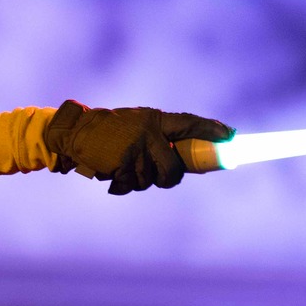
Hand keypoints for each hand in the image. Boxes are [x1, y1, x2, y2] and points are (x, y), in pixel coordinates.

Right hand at [45, 100, 234, 194]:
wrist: (74, 133)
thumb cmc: (109, 129)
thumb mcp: (136, 122)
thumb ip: (160, 133)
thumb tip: (190, 153)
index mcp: (153, 120)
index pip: (189, 124)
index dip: (211, 130)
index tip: (231, 136)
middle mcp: (147, 134)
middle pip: (174, 169)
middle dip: (170, 177)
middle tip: (164, 175)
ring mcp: (134, 151)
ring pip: (151, 180)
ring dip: (141, 179)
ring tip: (126, 166)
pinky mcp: (120, 166)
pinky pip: (132, 185)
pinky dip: (124, 184)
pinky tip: (114, 172)